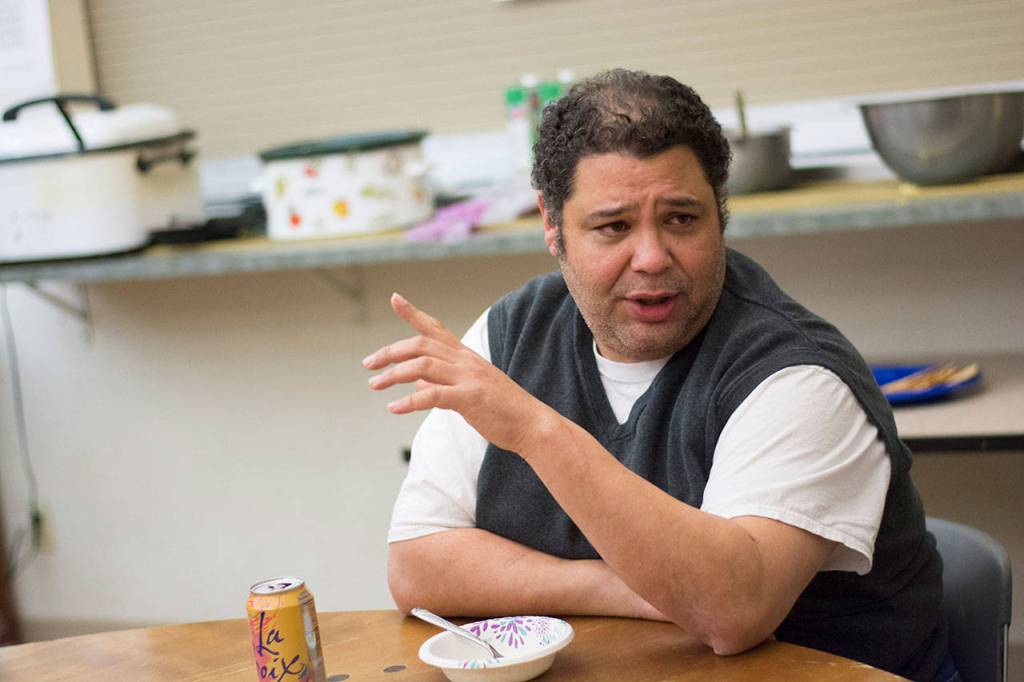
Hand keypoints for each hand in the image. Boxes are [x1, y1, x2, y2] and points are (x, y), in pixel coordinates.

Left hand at [363, 293, 557, 455]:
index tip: (394, 298)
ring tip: (375, 385)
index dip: (413, 313)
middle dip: (390, 352)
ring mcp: (469, 378)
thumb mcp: (469, 390)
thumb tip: (414, 383)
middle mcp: (466, 361)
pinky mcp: (470, 398)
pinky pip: (432, 395)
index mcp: (466, 357)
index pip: (436, 328)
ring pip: (422, 366)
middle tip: (368, 365)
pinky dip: (409, 401)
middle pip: (421, 344)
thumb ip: (441, 382)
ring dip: (393, 374)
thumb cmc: (501, 409)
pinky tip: (394, 408)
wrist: (532, 424)